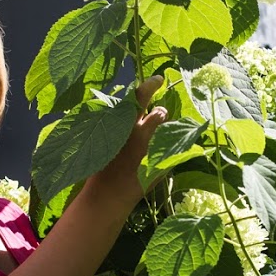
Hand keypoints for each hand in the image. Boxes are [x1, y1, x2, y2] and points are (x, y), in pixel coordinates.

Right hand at [87, 75, 166, 206]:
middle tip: (157, 118)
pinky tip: (157, 159)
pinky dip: (169, 151)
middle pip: (161, 112)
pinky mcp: (163, 163)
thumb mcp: (104, 141)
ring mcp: (153, 148)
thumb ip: (119, 125)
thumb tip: (130, 112)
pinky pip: (174, 149)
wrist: (107, 196)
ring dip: (164, 132)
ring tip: (153, 144)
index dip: (150, 86)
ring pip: (169, 129)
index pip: (139, 96)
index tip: (159, 79)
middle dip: (161, 113)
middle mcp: (140, 132)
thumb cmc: (101, 167)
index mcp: (123, 124)